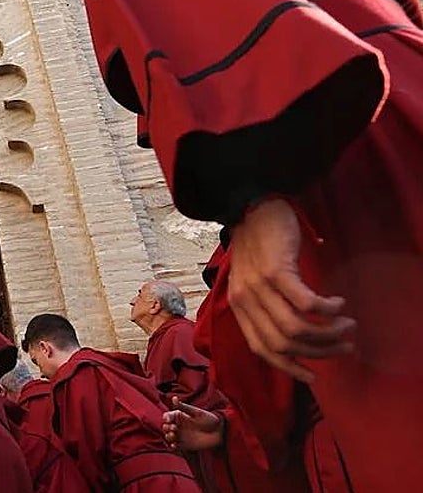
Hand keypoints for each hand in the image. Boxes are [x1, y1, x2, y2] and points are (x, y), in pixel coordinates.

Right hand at [162, 397, 223, 451]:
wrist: (221, 431)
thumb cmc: (209, 419)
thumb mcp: (197, 412)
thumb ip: (185, 407)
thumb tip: (174, 398)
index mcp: (180, 416)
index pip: (168, 416)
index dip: (167, 418)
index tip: (169, 419)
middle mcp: (179, 426)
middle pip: (166, 427)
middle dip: (167, 427)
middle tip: (174, 427)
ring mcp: (181, 435)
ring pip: (169, 436)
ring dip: (168, 436)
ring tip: (173, 435)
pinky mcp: (185, 445)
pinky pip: (175, 446)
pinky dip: (172, 446)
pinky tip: (174, 445)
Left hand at [228, 198, 353, 382]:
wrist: (251, 209)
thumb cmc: (258, 246)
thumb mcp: (253, 282)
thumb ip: (266, 307)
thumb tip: (294, 337)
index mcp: (239, 308)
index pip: (262, 350)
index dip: (289, 367)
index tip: (313, 376)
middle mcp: (245, 301)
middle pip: (283, 344)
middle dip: (318, 352)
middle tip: (343, 345)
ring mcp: (259, 286)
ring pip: (296, 328)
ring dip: (328, 332)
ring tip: (346, 325)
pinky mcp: (276, 271)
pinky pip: (306, 303)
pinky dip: (327, 309)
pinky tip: (338, 304)